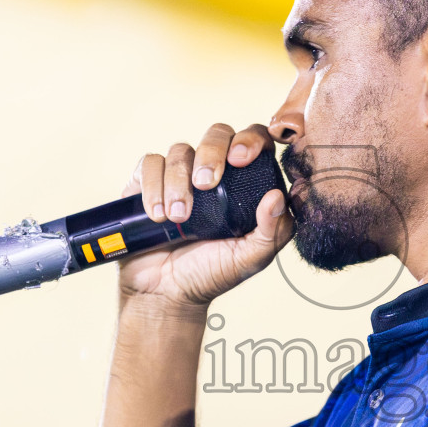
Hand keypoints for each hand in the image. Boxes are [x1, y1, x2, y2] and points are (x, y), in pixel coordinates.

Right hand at [118, 124, 292, 308]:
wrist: (165, 293)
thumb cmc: (211, 274)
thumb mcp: (250, 258)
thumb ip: (272, 231)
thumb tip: (280, 195)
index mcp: (244, 184)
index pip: (254, 140)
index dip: (250, 139)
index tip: (241, 159)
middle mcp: (213, 173)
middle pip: (217, 133)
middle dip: (211, 153)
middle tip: (206, 185)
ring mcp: (179, 175)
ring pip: (180, 151)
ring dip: (178, 183)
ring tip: (178, 218)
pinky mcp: (147, 182)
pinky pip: (150, 164)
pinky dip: (153, 186)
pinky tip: (158, 215)